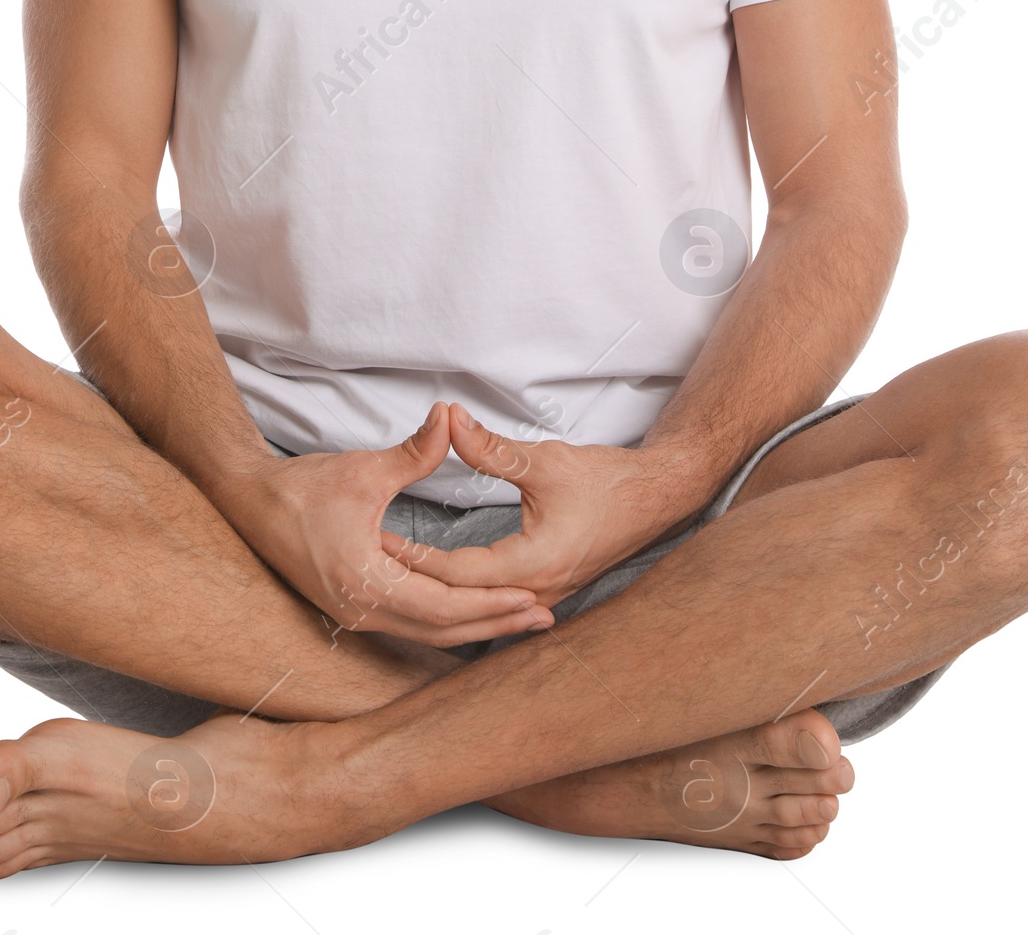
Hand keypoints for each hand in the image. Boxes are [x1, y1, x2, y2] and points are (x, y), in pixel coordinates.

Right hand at [229, 402, 555, 647]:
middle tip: (542, 620)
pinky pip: (410, 627)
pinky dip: (446, 622)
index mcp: (366, 583)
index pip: (443, 607)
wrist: (248, 502)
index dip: (490, 603)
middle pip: (442, 631)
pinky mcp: (352, 609)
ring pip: (427, 634)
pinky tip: (471, 614)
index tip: (533, 599)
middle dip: (494, 624)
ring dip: (474, 626)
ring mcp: (355, 615)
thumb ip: (415, 452)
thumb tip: (450, 417)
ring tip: (517, 619)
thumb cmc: (301, 488)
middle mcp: (362, 612)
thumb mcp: (363, 469)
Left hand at [382, 404, 687, 609]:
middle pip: (462, 600)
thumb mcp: (544, 460)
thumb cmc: (606, 480)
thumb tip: (448, 419)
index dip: (415, 559)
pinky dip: (465, 596)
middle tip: (371, 563)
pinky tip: (440, 585)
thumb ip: (490, 448)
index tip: (377, 543)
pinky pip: (496, 603)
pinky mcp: (549, 589)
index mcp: (534, 564)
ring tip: (394, 575)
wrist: (657, 498)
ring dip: (439, 593)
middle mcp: (538, 590)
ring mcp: (545, 596)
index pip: (458, 574)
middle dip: (417, 582)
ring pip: (479, 608)